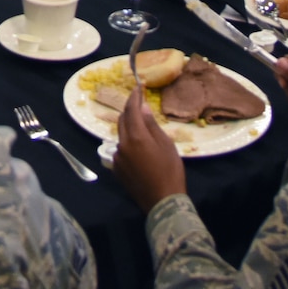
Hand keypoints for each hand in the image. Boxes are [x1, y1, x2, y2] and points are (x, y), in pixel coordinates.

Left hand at [111, 94, 186, 211]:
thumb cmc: (170, 171)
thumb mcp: (166, 145)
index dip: (134, 96)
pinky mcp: (116, 169)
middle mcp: (122, 145)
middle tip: (140, 105)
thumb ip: (152, 125)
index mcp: (135, 137)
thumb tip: (142, 107)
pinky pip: (120, 150)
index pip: (131, 110)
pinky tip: (139, 150)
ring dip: (129, 128)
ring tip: (143, 130)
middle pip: (122, 121)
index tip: (138, 87)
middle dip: (130, 111)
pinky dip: (128, 144)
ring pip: (121, 135)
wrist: (163, 202)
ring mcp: (117, 158)